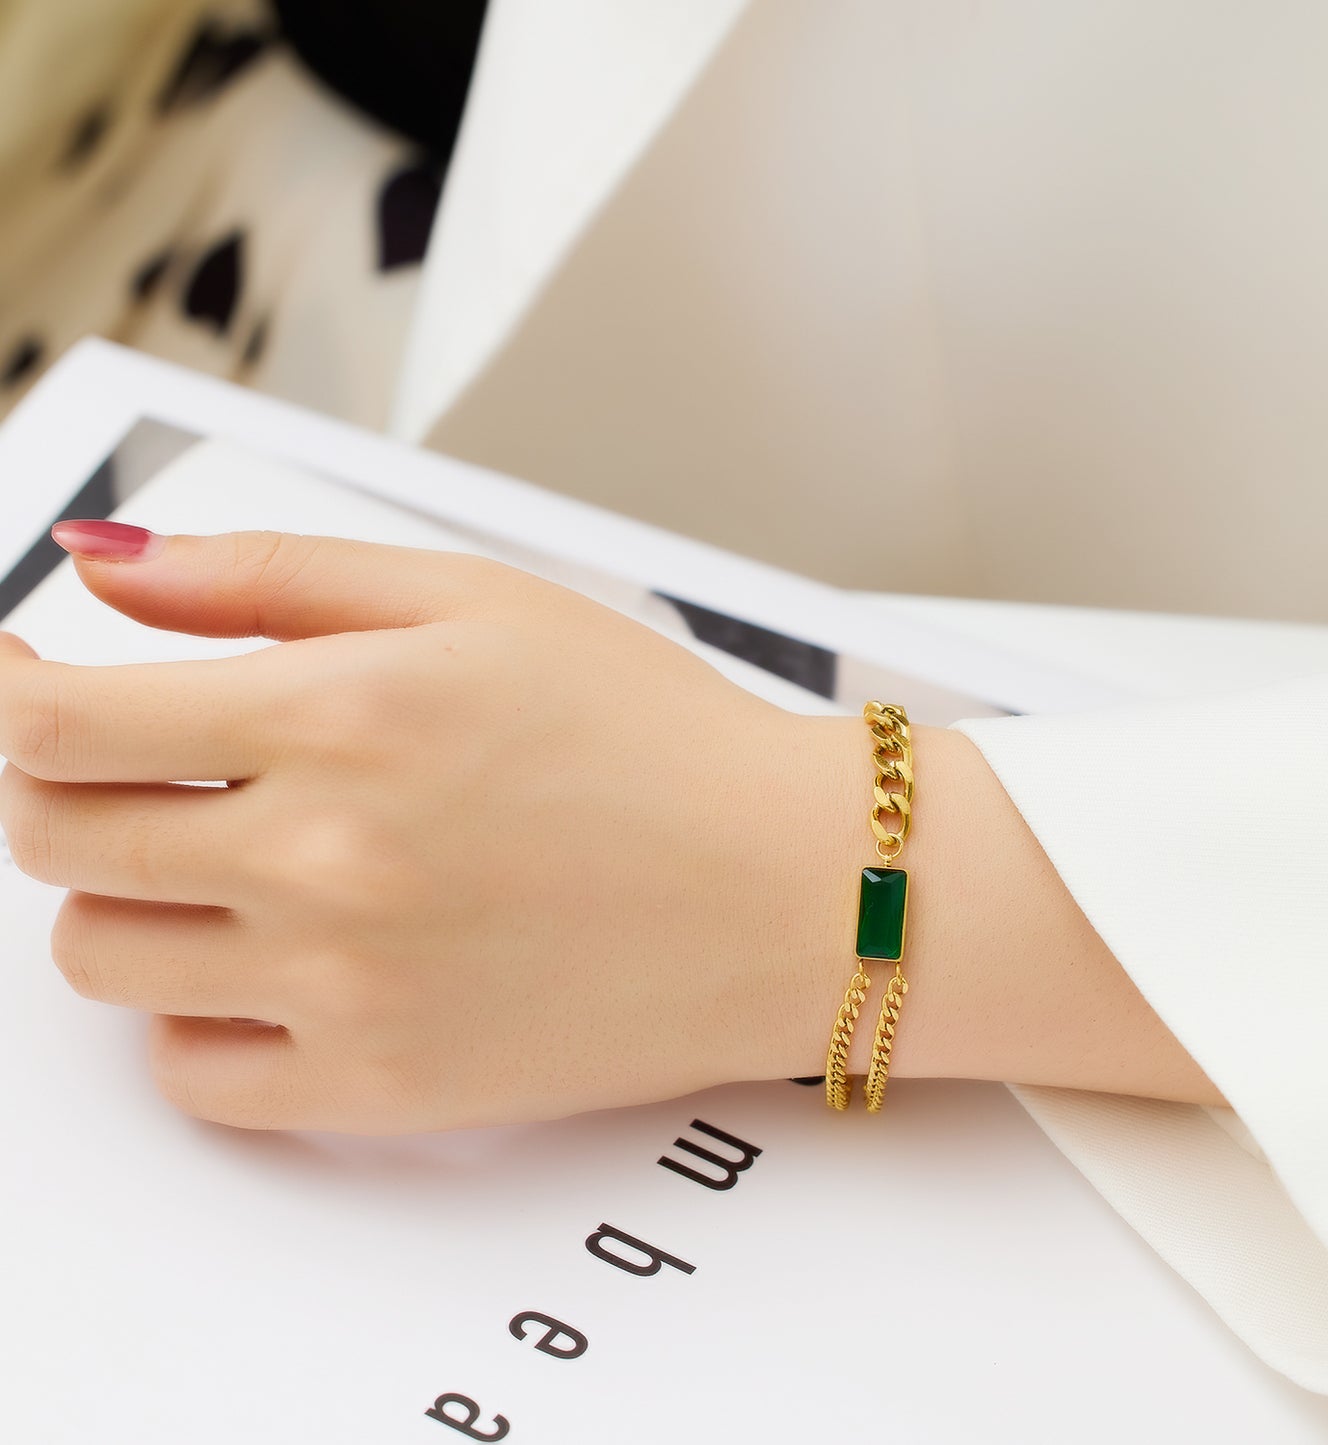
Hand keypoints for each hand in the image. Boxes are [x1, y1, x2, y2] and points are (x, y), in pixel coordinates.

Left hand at [0, 524, 860, 1131]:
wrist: (784, 887)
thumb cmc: (652, 737)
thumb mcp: (474, 602)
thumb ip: (270, 574)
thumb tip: (103, 570)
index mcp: (342, 715)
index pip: (58, 720)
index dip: (13, 692)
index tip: (28, 680)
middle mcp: (325, 859)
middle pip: (56, 838)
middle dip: (70, 787)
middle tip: (148, 765)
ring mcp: (346, 989)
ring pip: (103, 957)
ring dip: (132, 896)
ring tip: (234, 862)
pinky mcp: (383, 1089)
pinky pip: (191, 1073)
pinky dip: (199, 1013)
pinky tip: (277, 961)